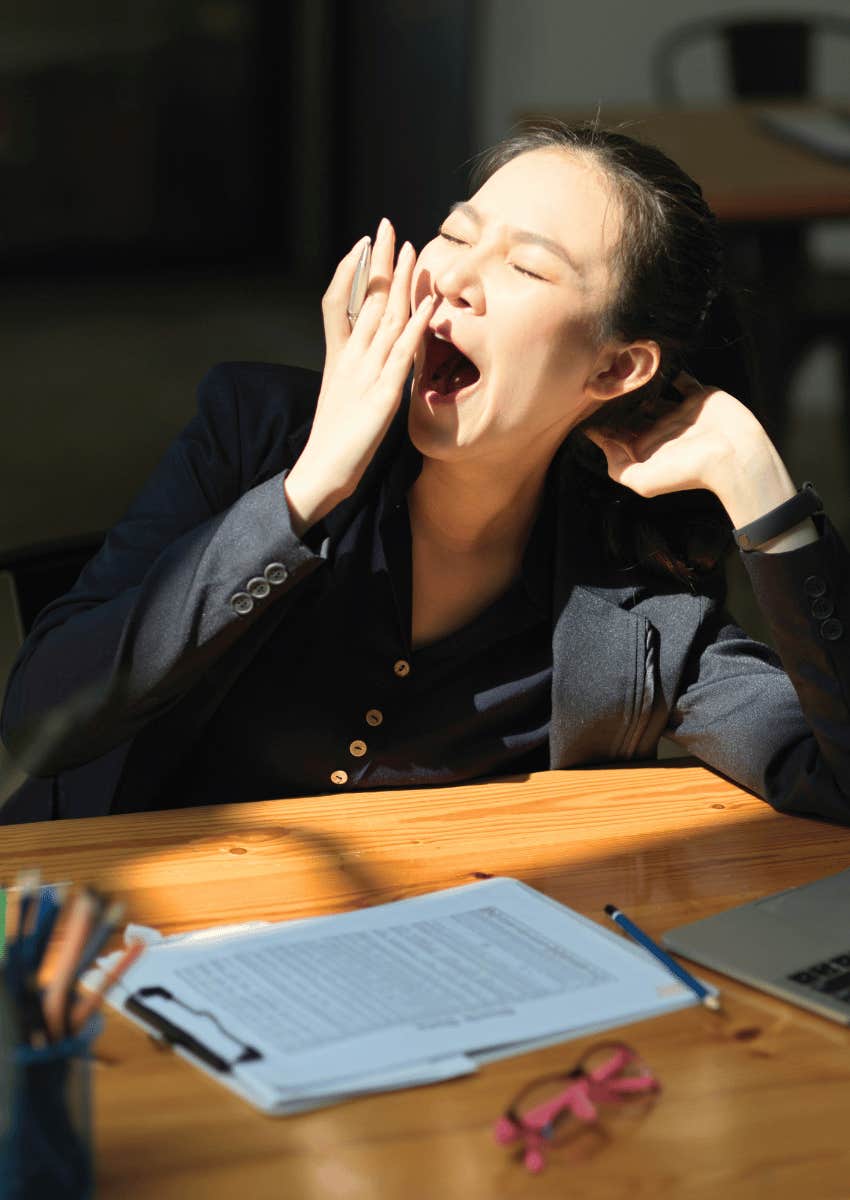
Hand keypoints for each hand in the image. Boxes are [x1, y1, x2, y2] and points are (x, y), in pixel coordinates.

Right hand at [285, 218, 434, 533]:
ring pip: (384, 319)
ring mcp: (365, 375)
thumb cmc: (336, 438)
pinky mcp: (381, 396)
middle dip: (377, 262)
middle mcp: (350, 358)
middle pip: (364, 300)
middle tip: (386, 225)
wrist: (322, 472)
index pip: (340, 302)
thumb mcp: (344, 394)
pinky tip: (428, 306)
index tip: (363, 245)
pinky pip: (401, 356)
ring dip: (399, 283)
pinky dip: (415, 328)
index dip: (352, 272)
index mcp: (337, 356)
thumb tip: (373, 352)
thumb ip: (358, 370)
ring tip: (410, 249)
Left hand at [584, 374, 802, 535]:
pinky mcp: (698, 396)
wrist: (735, 456)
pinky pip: (681, 379)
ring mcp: (679, 412)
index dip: (601, 421)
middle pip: (632, 411)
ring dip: (641, 382)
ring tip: (624, 366)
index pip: (616, 433)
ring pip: (653, 394)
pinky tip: (655, 360)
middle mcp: (660, 431)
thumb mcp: (642, 480)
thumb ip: (617, 465)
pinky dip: (670, 370)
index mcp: (645, 450)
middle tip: (600, 379)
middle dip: (618, 399)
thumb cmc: (688, 472)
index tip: (585, 405)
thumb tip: (601, 442)